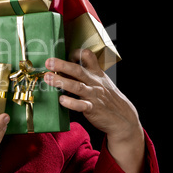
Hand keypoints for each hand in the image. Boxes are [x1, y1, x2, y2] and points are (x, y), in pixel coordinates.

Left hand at [44, 49, 144, 172]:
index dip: (76, 53)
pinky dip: (71, 103)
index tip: (64, 54)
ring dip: (61, 82)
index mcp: (96, 73)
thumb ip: (85, 75)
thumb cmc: (107, 98)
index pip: (88, 56)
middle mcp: (94, 82)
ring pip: (77, 87)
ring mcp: (94, 96)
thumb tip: (63, 69)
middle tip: (48, 62)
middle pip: (78, 70)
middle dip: (62, 65)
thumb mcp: (100, 82)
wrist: (124, 118)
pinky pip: (81, 105)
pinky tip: (61, 100)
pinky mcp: (93, 109)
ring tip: (48, 78)